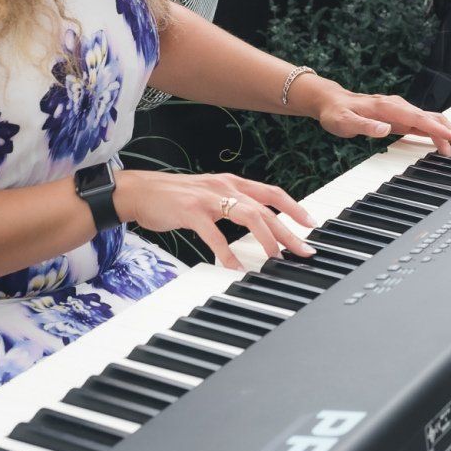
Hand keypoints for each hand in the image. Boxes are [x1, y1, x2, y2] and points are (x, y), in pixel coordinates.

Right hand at [112, 169, 317, 268]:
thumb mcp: (210, 196)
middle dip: (288, 231)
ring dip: (265, 239)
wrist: (140, 191)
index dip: (294, 207)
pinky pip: (214, 234)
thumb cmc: (175, 197)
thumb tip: (258, 223)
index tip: (310, 224)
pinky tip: (233, 267)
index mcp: (232, 183)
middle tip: (303, 250)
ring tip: (275, 259)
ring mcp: (208, 198)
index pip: (272, 193)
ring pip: (248, 216)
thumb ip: (233, 205)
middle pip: (266, 209)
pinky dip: (226, 252)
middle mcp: (225, 186)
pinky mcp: (191, 211)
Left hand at [315, 87, 450, 157]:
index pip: (419, 118)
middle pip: (432, 118)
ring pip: (431, 120)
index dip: (437, 129)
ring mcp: (401, 111)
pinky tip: (445, 141)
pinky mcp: (400, 117)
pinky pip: (423, 123)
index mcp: (388, 108)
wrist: (332, 101)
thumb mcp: (345, 121)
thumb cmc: (337, 112)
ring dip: (447, 132)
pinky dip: (437, 132)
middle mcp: (398, 107)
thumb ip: (365, 126)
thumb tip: (385, 129)